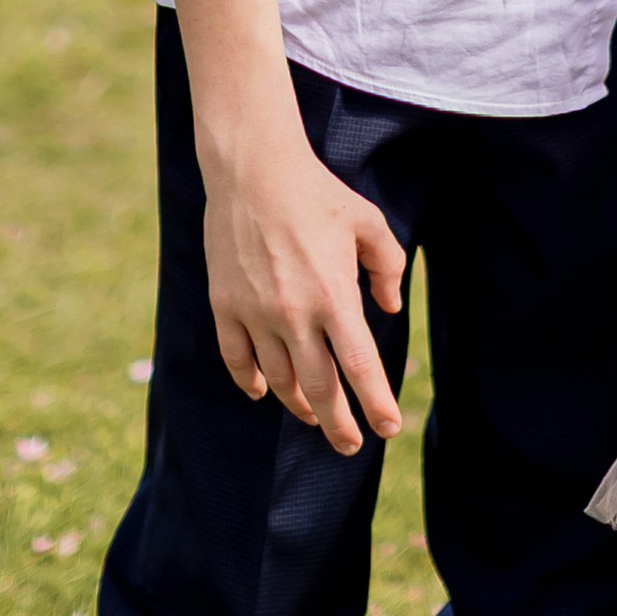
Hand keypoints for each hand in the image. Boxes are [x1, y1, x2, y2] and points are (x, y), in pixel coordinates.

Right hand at [200, 129, 406, 453]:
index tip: (388, 429)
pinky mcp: (226, 306)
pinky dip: (250, 383)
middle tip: (349, 445)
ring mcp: (255, 313)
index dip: (376, 403)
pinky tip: (263, 392)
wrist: (254, 170)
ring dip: (298, 405)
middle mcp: (295, 314)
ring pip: (278, 380)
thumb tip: (390, 309)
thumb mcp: (367, 221)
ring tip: (313, 416)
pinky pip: (237, 360)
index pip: (360, 366)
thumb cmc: (317, 193)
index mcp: (334, 295)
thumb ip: (386, 266)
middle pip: (319, 388)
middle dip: (338, 425)